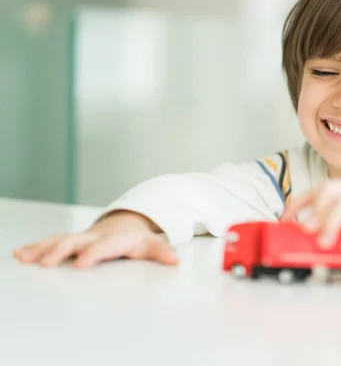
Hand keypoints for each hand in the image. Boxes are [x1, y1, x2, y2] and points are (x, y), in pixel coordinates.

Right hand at [12, 211, 178, 268]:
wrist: (126, 221)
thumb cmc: (137, 237)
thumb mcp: (150, 244)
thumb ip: (160, 252)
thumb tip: (175, 260)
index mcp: (114, 238)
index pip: (103, 246)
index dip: (91, 254)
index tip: (80, 264)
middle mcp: (94, 236)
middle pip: (75, 241)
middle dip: (60, 251)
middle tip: (46, 263)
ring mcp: (81, 237)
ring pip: (59, 240)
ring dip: (41, 248)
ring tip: (25, 257)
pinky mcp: (71, 240)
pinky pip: (51, 241)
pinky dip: (35, 247)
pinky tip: (20, 254)